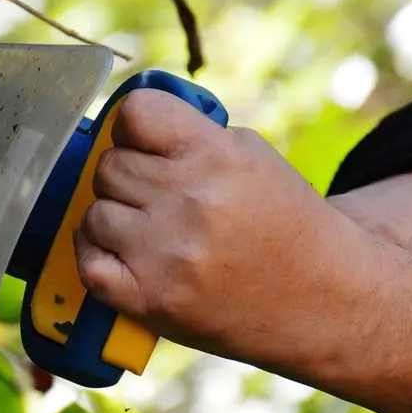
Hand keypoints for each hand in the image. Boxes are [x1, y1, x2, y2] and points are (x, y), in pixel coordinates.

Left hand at [73, 90, 388, 377]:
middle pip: (109, 165)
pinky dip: (97, 257)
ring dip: (114, 219)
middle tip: (158, 196)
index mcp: (217, 156)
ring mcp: (167, 254)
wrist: (325, 300)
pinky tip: (123, 255)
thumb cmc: (285, 223)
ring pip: (94, 212)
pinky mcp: (150, 300)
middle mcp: (190, 201)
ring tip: (151, 231)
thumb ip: (191, 134)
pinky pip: (87, 263)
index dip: (133, 126)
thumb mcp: (253, 156)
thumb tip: (124, 122)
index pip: (134, 112)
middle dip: (128, 176)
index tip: (145, 142)